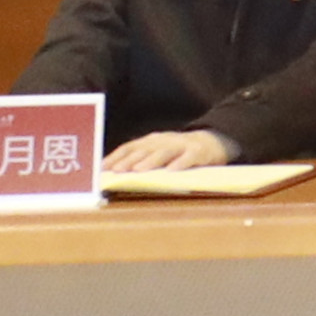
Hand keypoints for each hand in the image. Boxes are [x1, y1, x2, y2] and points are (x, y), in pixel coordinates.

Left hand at [105, 129, 233, 176]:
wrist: (214, 142)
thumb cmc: (179, 152)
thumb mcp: (157, 153)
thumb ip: (139, 160)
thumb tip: (112, 175)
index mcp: (151, 141)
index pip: (129, 147)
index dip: (115, 157)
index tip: (101, 169)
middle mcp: (164, 141)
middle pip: (144, 150)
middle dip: (129, 160)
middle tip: (117, 171)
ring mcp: (182, 145)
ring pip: (164, 152)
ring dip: (151, 161)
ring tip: (139, 171)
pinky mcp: (199, 151)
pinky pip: (189, 157)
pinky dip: (180, 164)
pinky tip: (172, 171)